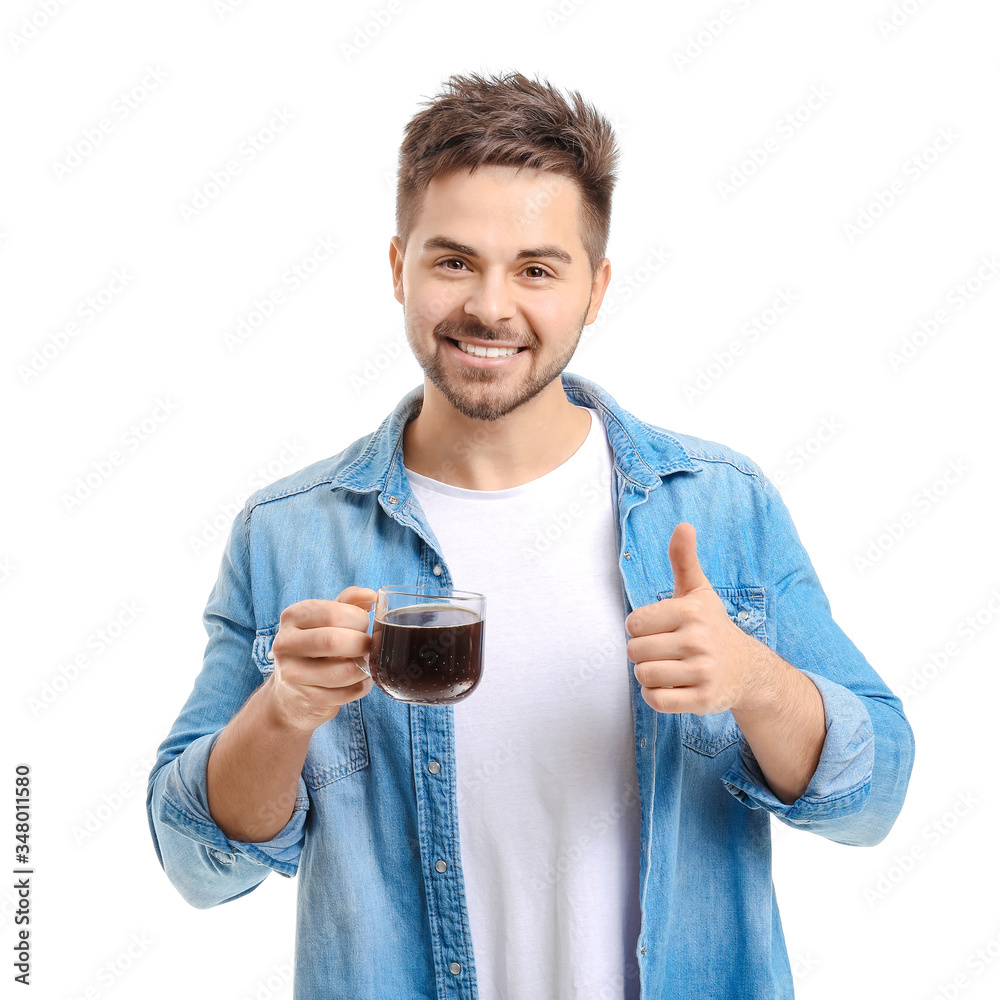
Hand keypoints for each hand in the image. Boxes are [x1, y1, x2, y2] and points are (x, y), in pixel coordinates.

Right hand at [267, 587, 376, 731]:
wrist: (290, 694)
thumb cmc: (315, 649)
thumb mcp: (325, 621)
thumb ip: (347, 602)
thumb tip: (371, 595)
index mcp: (292, 617)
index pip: (334, 612)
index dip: (359, 619)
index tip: (363, 625)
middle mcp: (286, 643)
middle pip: (335, 641)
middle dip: (362, 644)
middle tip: (366, 646)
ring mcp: (293, 674)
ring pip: (345, 671)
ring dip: (364, 668)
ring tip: (362, 664)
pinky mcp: (306, 699)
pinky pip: (348, 692)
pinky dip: (361, 686)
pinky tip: (354, 682)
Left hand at [624, 524, 759, 714]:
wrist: (747, 669)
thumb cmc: (711, 626)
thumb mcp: (698, 591)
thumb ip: (684, 560)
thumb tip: (683, 525)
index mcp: (691, 612)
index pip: (633, 623)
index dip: (641, 628)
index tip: (660, 629)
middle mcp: (698, 641)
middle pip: (635, 651)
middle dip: (644, 653)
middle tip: (665, 651)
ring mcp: (703, 672)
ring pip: (644, 676)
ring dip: (650, 675)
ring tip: (669, 668)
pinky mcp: (704, 700)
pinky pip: (657, 701)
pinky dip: (656, 696)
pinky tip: (672, 687)